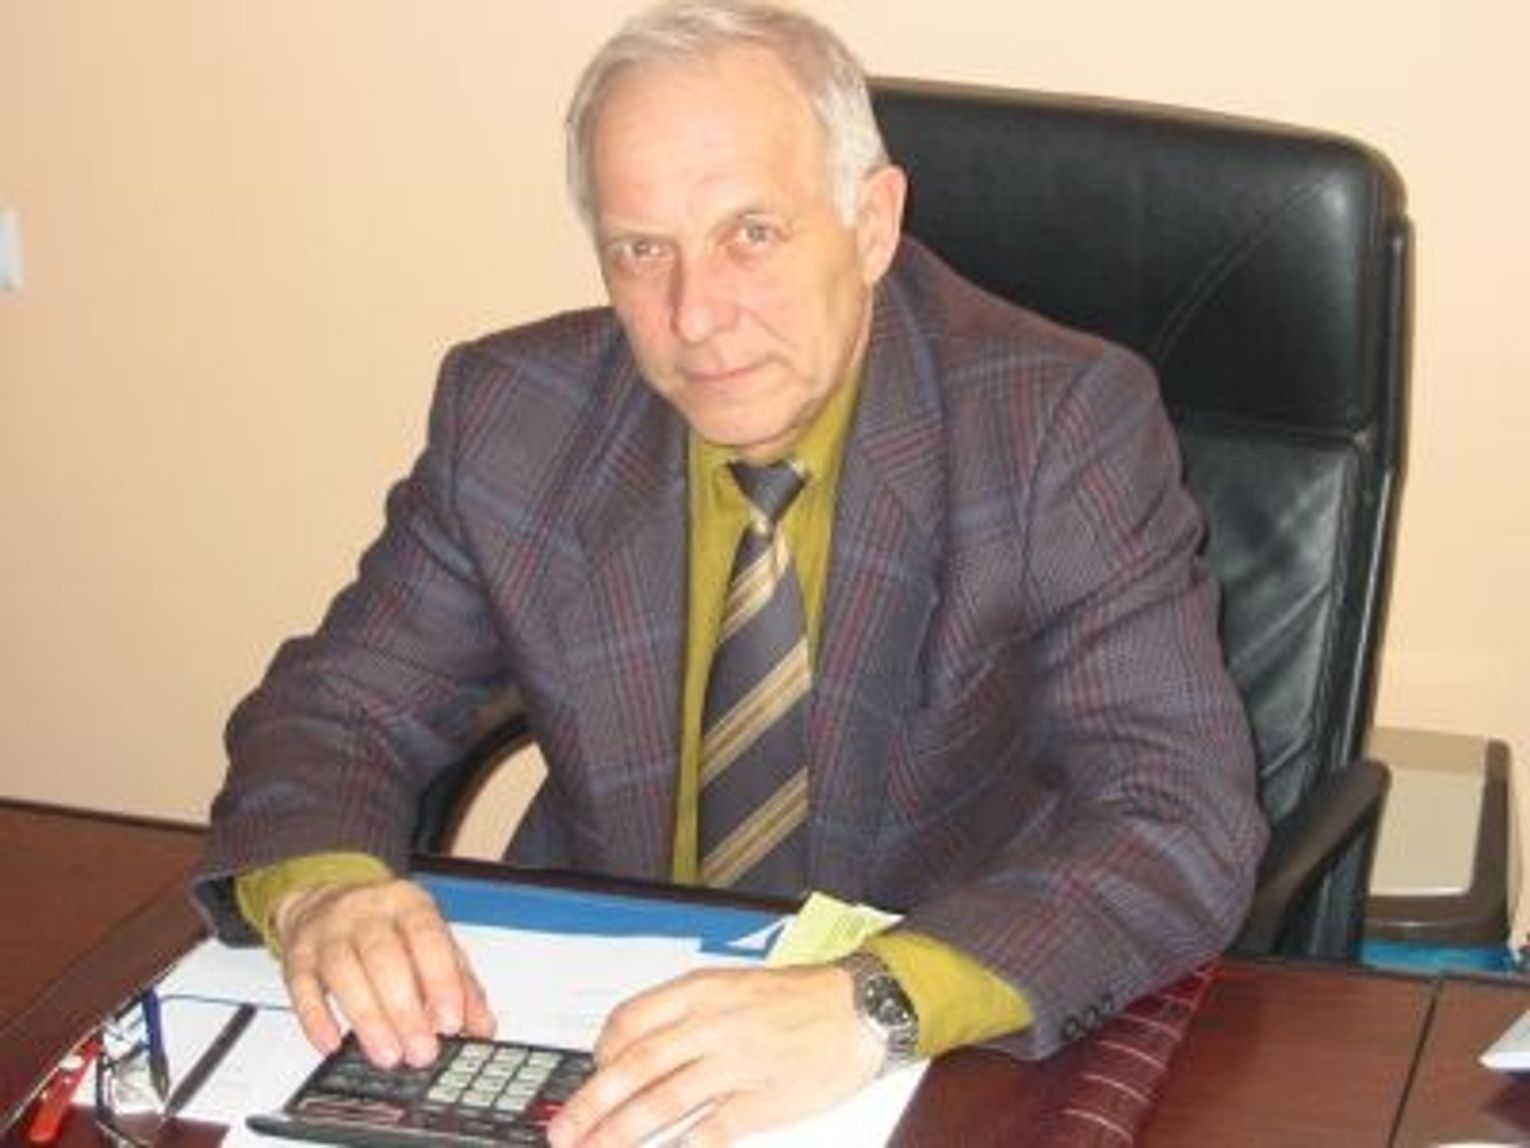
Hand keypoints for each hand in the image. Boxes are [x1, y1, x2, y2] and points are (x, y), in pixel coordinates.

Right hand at [272, 876, 495, 1067]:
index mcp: (408, 903)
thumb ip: (461, 982)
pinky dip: (316, 1019)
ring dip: (367, 1019)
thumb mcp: (432, 942)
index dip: (441, 981)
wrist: (326, 897)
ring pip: (344, 972)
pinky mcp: (297, 955)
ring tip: (387, 1055)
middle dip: (404, 1010)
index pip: (428, 938)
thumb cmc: (388, 926)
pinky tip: (332, 1045)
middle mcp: (367, 912)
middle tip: (420, 1051)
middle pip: (384, 958)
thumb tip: (482, 1026)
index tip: (451, 1023)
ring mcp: (328, 932)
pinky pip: (302, 987)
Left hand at [546, 963, 882, 1146]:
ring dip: (621, 1132)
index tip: (587, 1074)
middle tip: (563, 1130)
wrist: (860, 1008)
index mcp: (702, 991)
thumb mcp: (733, 985)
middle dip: (592, 1103)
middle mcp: (713, 1025)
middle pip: (637, 1067)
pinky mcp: (761, 1101)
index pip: (631, 1020)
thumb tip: (636, 1045)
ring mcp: (737, 1065)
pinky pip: (710, 1130)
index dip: (600, 1052)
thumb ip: (685, 1012)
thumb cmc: (798, 998)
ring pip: (664, 1102)